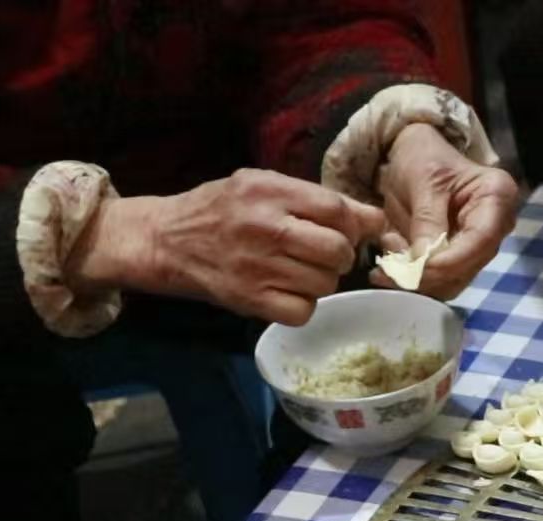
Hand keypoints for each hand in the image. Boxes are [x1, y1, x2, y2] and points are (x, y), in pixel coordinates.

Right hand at [67, 169, 386, 325]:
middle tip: (323, 255)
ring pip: (325, 283)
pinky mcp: (250, 300)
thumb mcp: (262, 186)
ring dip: (322, 281)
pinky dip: (303, 306)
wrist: (166, 241)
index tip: (348, 231)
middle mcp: (264, 226)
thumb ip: (316, 199)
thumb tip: (376, 219)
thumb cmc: (222, 210)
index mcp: (268, 190)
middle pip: (337, 250)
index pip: (337, 209)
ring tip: (299, 271)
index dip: (354, 225)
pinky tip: (286, 292)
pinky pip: (303, 311)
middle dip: (341, 256)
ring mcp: (257, 266)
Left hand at [375, 123, 520, 298]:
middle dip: (426, 272)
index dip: (449, 260)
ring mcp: (477, 248)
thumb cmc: (423, 158)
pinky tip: (390, 261)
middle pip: (467, 267)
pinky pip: (437, 282)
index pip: (480, 240)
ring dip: (413, 277)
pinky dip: (410, 279)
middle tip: (388, 263)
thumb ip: (427, 220)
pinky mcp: (458, 261)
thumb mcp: (423, 180)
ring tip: (388, 250)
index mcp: (497, 197)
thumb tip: (424, 261)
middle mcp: (495, 228)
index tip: (415, 266)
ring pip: (451, 282)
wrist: (414, 158)